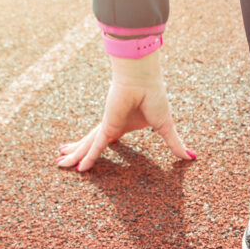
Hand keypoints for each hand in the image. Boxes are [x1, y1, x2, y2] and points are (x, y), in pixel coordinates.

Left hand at [56, 53, 193, 170]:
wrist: (144, 79)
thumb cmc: (154, 96)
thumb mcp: (165, 126)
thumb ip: (174, 143)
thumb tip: (191, 157)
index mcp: (124, 124)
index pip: (107, 140)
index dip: (97, 148)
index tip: (89, 153)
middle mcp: (112, 126)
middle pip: (90, 143)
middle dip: (76, 152)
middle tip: (63, 160)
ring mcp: (107, 127)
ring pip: (88, 146)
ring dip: (74, 155)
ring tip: (58, 164)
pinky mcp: (107, 127)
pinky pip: (96, 146)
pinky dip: (89, 157)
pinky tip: (79, 168)